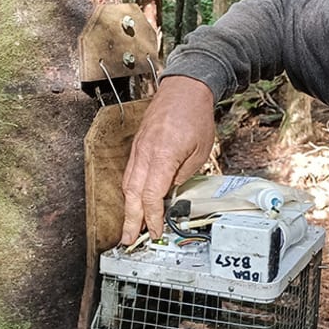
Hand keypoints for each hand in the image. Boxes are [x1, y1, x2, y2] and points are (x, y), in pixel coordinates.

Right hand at [121, 75, 215, 243]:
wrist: (185, 87)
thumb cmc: (196, 115)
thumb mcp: (200, 151)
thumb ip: (183, 175)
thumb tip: (170, 194)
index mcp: (162, 156)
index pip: (151, 195)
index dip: (151, 217)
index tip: (154, 232)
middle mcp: (144, 153)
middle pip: (132, 194)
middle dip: (131, 220)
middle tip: (128, 240)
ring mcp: (138, 148)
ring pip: (128, 184)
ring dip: (128, 208)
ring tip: (130, 227)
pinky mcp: (138, 145)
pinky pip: (130, 173)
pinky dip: (131, 191)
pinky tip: (134, 201)